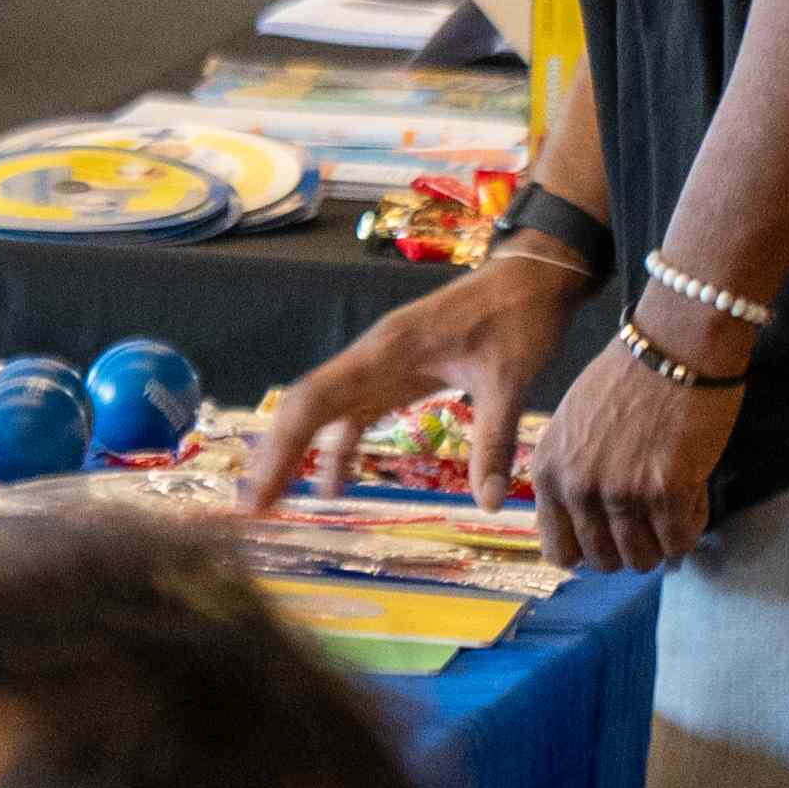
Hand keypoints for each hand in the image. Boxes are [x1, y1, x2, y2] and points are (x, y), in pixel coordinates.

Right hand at [251, 254, 571, 516]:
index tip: (262, 491)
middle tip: (256, 509)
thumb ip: (493, 442)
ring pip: (326, 411)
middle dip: (277, 455)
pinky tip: (335, 484)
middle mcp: (371, 357)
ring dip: (301, 452)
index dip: (282, 446)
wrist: (532, 278)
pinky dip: (339, 446)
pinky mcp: (398, 374)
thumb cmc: (517, 319)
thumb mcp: (509, 380)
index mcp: (385, 352)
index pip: (315, 400)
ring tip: (280, 501)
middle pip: (307, 407)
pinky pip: (355, 413)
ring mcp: (381, 366)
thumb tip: (487, 504)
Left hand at [525, 325, 741, 574]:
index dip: (591, 549)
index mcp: (548, 471)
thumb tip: (585, 527)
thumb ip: (571, 474)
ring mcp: (619, 492)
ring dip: (664, 536)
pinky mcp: (665, 493)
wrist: (674, 345)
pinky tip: (694, 490)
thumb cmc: (628, 378)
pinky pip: (682, 541)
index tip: (613, 532)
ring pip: (644, 559)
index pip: (559, 552)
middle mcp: (577, 487)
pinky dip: (693, 524)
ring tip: (675, 497)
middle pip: (604, 562)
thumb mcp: (573, 426)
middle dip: (633, 545)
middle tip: (652, 514)